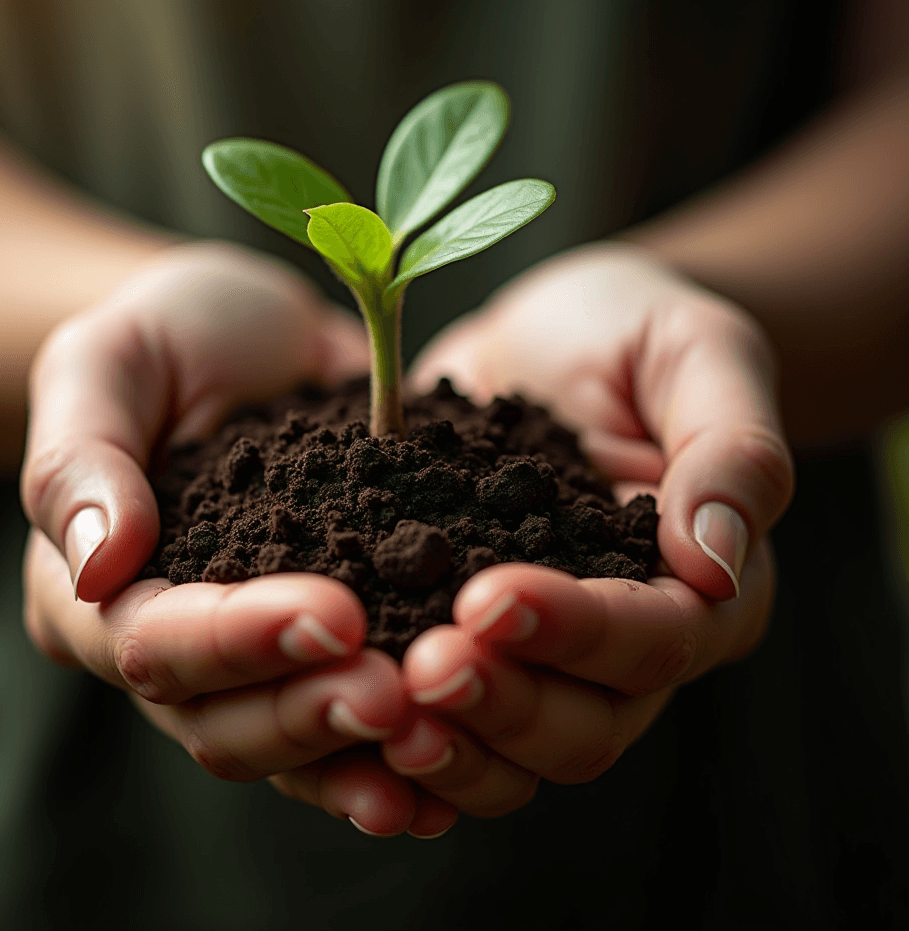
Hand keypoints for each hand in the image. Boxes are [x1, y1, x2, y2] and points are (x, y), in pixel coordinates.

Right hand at [21, 245, 455, 835]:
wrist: (260, 339)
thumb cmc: (169, 336)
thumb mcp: (105, 361)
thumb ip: (82, 458)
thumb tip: (100, 566)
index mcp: (93, 590)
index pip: (153, 642)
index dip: (239, 640)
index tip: (335, 615)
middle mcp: (170, 644)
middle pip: (220, 719)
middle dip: (309, 710)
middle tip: (398, 693)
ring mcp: (250, 654)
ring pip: (287, 741)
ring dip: (357, 747)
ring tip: (435, 731)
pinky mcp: (321, 644)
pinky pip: (344, 719)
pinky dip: (391, 747)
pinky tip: (451, 753)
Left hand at [376, 245, 792, 815]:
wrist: (545, 334)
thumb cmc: (635, 330)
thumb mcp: (701, 355)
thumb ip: (732, 451)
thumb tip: (717, 564)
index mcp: (702, 587)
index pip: (655, 639)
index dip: (577, 633)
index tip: (489, 598)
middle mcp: (626, 641)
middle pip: (586, 726)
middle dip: (504, 703)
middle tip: (419, 669)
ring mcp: (543, 650)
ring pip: (516, 746)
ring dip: (452, 740)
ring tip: (374, 704)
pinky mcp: (471, 636)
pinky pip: (449, 714)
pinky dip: (405, 729)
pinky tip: (343, 705)